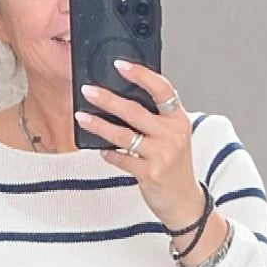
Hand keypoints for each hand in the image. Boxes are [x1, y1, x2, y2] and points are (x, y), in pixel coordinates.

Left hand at [75, 60, 205, 231]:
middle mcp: (171, 135)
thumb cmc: (175, 167)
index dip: (140, 74)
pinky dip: (108, 153)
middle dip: (107, 99)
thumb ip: (157, 118)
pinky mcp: (149, 174)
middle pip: (134, 111)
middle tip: (88, 90)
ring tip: (82, 117)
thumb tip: (124, 98)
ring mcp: (160, 155)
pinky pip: (120, 159)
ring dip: (99, 125)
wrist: (184, 202)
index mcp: (179, 120)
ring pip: (123, 135)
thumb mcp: (174, 137)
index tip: (120, 65)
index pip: (161, 89)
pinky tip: (101, 149)